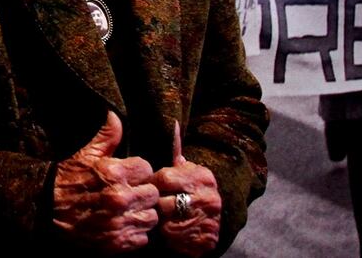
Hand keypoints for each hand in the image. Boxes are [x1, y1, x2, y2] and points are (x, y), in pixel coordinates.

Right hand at [54, 111, 159, 252]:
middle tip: (131, 192)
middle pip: (153, 194)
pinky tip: (123, 224)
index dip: (139, 171)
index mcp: (114, 173)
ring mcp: (119, 222)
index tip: (130, 174)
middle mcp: (119, 198)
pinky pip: (143, 237)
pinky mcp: (116, 242)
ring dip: (142, 213)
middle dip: (143, 192)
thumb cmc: (68, 179)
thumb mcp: (86, 153)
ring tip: (129, 209)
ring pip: (151, 217)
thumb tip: (116, 114)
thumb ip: (107, 136)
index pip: (148, 169)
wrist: (46, 211)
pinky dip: (135, 232)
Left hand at [151, 122, 220, 256]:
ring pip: (166, 220)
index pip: (165, 177)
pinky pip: (173, 237)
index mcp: (203, 176)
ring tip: (163, 217)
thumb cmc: (190, 193)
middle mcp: (209, 196)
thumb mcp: (185, 171)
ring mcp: (209, 219)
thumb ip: (176, 151)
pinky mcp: (205, 240)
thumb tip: (172, 123)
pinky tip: (169, 232)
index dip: (153, 183)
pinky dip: (166, 237)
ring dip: (159, 221)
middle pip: (164, 200)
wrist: (209, 226)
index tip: (152, 187)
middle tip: (154, 205)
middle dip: (156, 204)